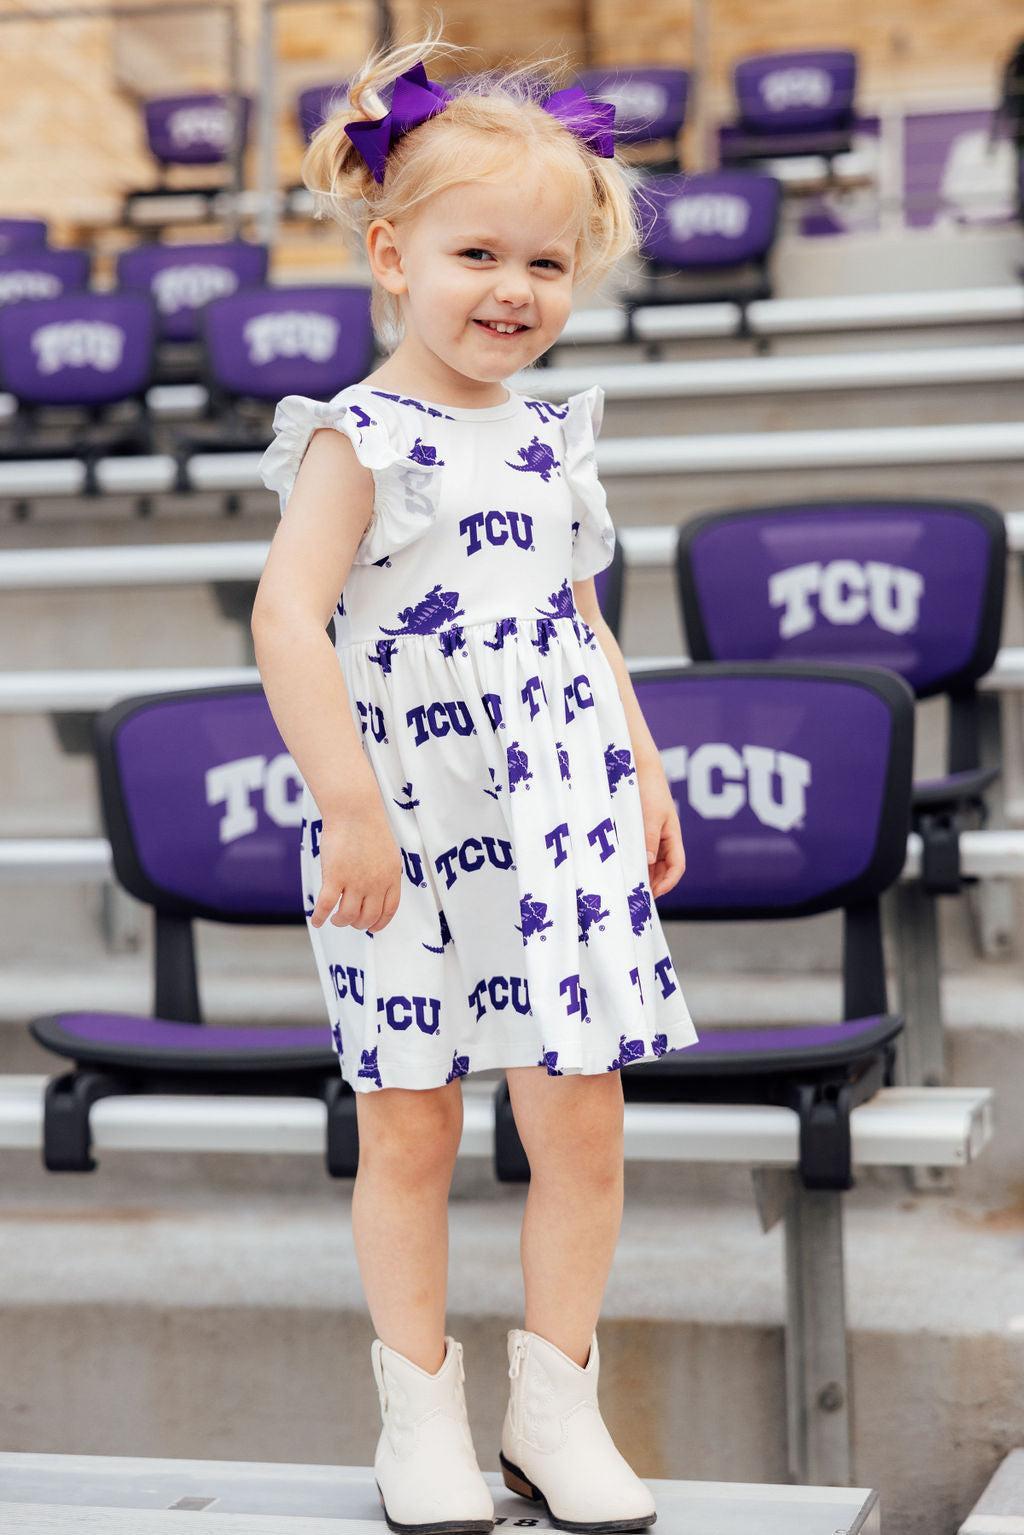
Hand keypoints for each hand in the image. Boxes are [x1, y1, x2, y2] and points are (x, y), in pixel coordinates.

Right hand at [310, 804, 402, 933]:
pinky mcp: (335, 876)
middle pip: (368, 917)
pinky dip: (319, 917)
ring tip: (335, 918)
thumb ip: (385, 874)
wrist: (354, 811)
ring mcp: (355, 881)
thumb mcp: (389, 853)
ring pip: (347, 916)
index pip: (389, 911)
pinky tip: (316, 921)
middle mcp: (375, 884)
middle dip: (358, 924)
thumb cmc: (370, 827)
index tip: (372, 927)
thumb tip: (378, 890)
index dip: (379, 923)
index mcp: (391, 877)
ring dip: (340, 921)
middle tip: (350, 920)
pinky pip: (325, 906)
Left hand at [636, 758, 685, 899]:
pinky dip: (632, 860)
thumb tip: (647, 864)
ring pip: (650, 861)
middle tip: (635, 895)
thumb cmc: (648, 788)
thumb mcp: (650, 816)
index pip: (677, 866)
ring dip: (642, 873)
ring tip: (627, 884)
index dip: (668, 883)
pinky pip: (637, 849)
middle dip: (653, 883)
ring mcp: (650, 833)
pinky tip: (620, 865)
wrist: (637, 765)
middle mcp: (663, 837)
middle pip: (663, 868)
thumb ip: (649, 840)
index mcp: (672, 835)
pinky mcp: (637, 828)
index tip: (652, 894)